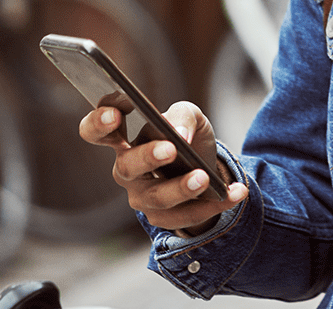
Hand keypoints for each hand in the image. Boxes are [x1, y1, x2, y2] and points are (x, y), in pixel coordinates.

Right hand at [78, 100, 248, 233]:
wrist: (206, 169)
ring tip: (205, 178)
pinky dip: (214, 203)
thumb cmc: (187, 136)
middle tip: (170, 149)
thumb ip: (181, 115)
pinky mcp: (162, 217)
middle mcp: (126, 169)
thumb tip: (178, 133)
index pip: (97, 131)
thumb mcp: (190, 116)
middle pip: (127, 166)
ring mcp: (141, 196)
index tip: (115, 115)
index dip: (98, 124)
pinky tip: (235, 192)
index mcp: (124, 138)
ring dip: (183, 188)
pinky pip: (186, 215)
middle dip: (148, 157)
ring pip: (157, 197)